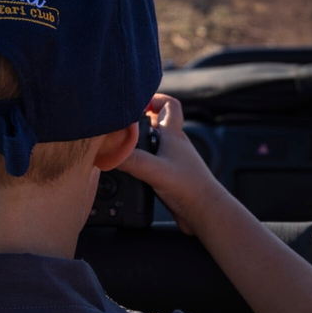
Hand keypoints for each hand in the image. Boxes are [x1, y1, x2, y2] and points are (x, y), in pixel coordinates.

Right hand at [116, 94, 227, 235]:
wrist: (205, 213)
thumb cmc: (190, 187)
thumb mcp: (154, 169)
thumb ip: (131, 159)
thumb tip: (106, 153)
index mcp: (174, 136)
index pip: (170, 105)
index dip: (155, 99)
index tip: (138, 102)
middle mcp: (175, 146)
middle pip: (160, 124)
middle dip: (142, 122)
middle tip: (124, 127)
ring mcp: (174, 162)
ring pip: (156, 145)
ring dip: (141, 145)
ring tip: (124, 149)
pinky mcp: (172, 178)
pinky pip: (155, 163)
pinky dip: (143, 163)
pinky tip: (133, 173)